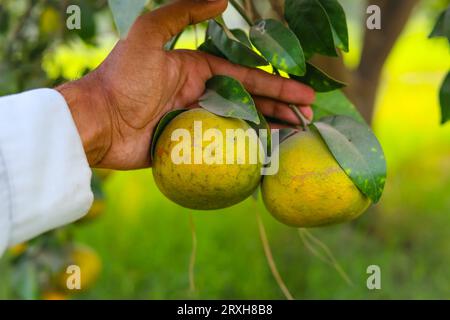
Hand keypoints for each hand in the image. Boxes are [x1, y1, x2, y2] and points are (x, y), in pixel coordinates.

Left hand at [57, 0, 314, 169]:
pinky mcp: (187, 146)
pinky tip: (263, 154)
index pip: (247, 77)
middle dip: (281, 109)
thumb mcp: (149, 35)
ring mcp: (195, 122)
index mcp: (197, 70)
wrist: (98, 122)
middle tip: (309, 118)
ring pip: (240, 126)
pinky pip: (221, 148)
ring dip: (268, 129)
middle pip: (250, 103)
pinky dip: (243, 150)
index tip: (303, 93)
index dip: (276, 86)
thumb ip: (182, 13)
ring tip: (296, 136)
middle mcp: (200, 95)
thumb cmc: (122, 78)